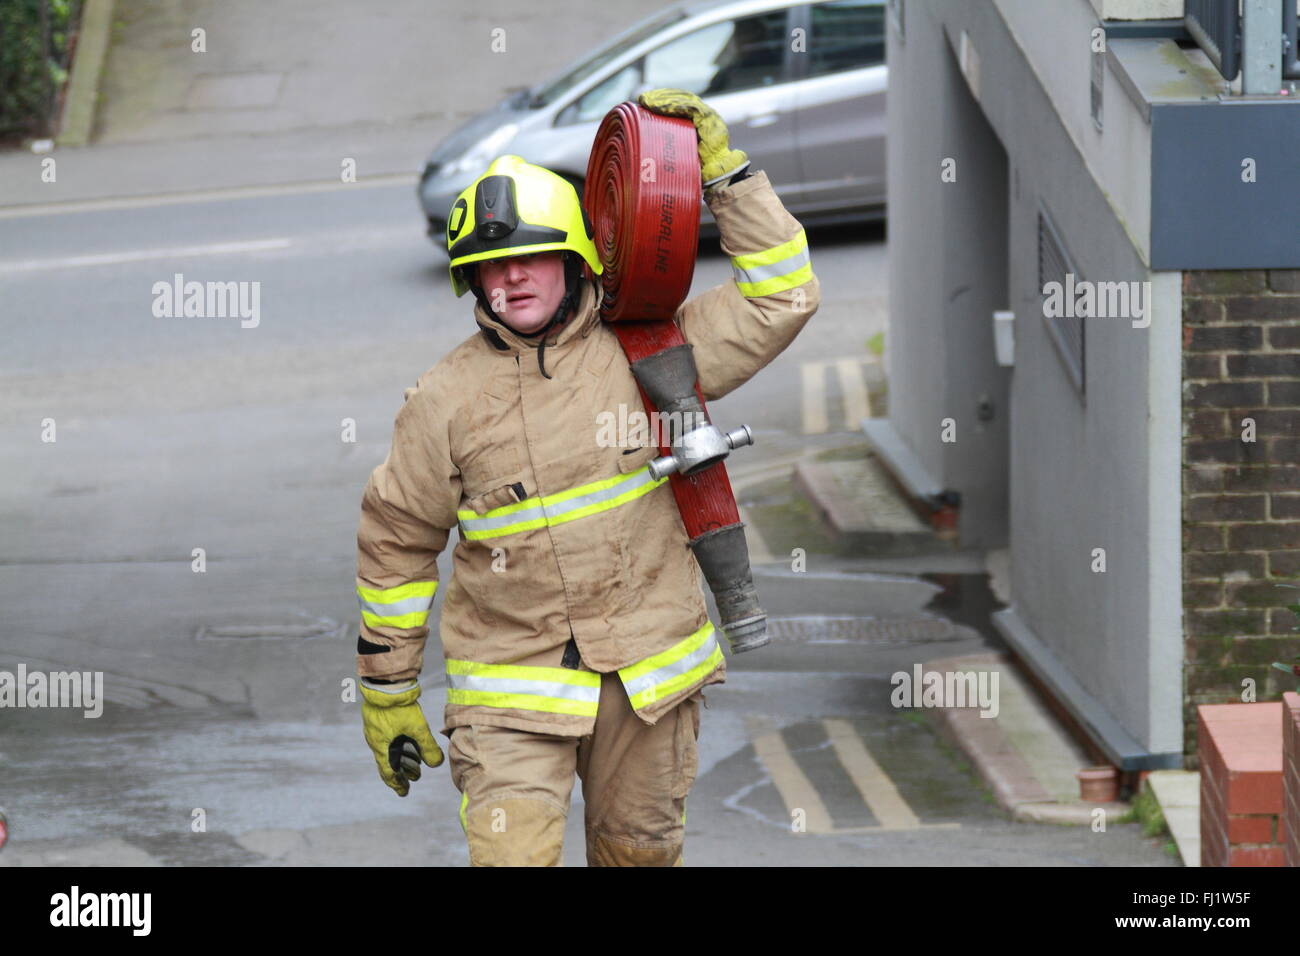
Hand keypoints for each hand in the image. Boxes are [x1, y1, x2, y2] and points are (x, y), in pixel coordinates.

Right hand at [360, 681, 444, 795]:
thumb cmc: (399, 707)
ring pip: (390, 749)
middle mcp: (376, 741)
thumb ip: (427, 747)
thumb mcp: (417, 728)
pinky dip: (401, 745)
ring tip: (417, 764)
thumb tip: (436, 764)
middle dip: (403, 772)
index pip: (388, 772)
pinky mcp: (381, 719)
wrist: (386, 684)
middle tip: (415, 778)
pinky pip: (390, 738)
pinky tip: (411, 742)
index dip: (397, 783)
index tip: (404, 792)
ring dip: (404, 758)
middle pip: (389, 762)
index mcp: (381, 747)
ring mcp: (377, 730)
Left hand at [637, 88, 749, 186]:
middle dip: (661, 96)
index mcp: (699, 121)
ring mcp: (709, 116)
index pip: (681, 102)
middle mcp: (706, 116)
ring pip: (685, 100)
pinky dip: (673, 106)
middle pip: (682, 98)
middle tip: (643, 99)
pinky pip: (690, 107)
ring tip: (647, 102)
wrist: (715, 176)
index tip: (646, 101)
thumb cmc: (697, 169)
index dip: (664, 99)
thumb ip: (671, 142)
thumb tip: (645, 140)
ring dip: (664, 100)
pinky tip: (658, 106)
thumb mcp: (680, 152)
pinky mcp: (709, 120)